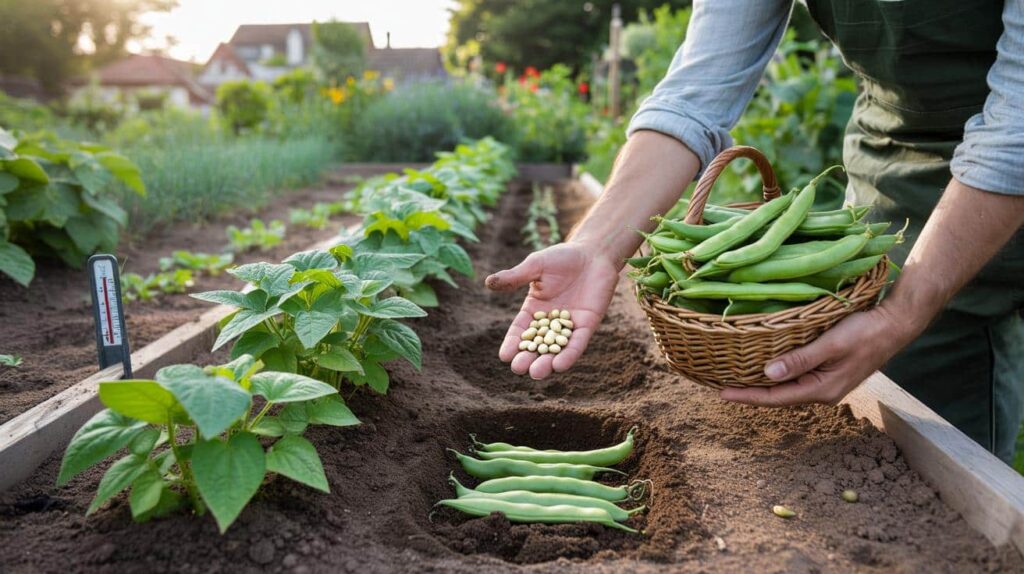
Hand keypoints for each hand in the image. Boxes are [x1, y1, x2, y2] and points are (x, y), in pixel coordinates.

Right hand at [485, 242, 619, 378]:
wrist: (593, 253)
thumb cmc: (562, 257)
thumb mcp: (535, 266)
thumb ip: (514, 277)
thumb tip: (488, 282)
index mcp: (534, 310)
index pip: (521, 330)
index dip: (512, 343)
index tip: (504, 356)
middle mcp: (550, 322)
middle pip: (537, 345)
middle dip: (527, 358)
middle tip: (519, 368)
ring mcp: (569, 325)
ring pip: (556, 349)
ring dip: (546, 362)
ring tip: (536, 373)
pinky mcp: (587, 325)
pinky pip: (577, 343)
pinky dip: (569, 354)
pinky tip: (560, 365)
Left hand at [719, 305, 914, 405]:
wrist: (896, 324)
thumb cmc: (865, 332)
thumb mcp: (829, 345)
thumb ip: (799, 360)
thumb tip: (767, 375)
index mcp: (821, 390)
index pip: (775, 398)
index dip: (747, 396)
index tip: (721, 393)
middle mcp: (822, 392)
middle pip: (778, 396)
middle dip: (750, 393)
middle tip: (721, 385)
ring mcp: (826, 383)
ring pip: (786, 388)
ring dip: (762, 385)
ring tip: (735, 379)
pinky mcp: (829, 372)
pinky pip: (796, 378)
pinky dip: (777, 375)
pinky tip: (764, 368)